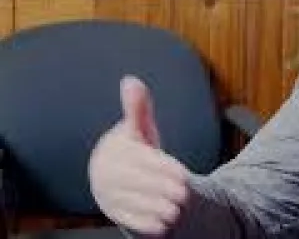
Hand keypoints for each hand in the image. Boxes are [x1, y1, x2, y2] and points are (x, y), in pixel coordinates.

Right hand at [88, 76, 189, 235]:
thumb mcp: (139, 127)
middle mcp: (107, 174)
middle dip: (166, 191)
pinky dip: (150, 224)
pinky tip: (164, 224)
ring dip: (160, 209)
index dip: (165, 169)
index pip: (142, 162)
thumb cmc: (135, 149)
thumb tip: (131, 81)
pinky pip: (132, 221)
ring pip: (138, 205)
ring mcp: (108, 196)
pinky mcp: (114, 214)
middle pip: (142, 185)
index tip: (184, 175)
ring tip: (177, 210)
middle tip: (185, 195)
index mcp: (114, 151)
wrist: (114, 177)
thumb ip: (138, 108)